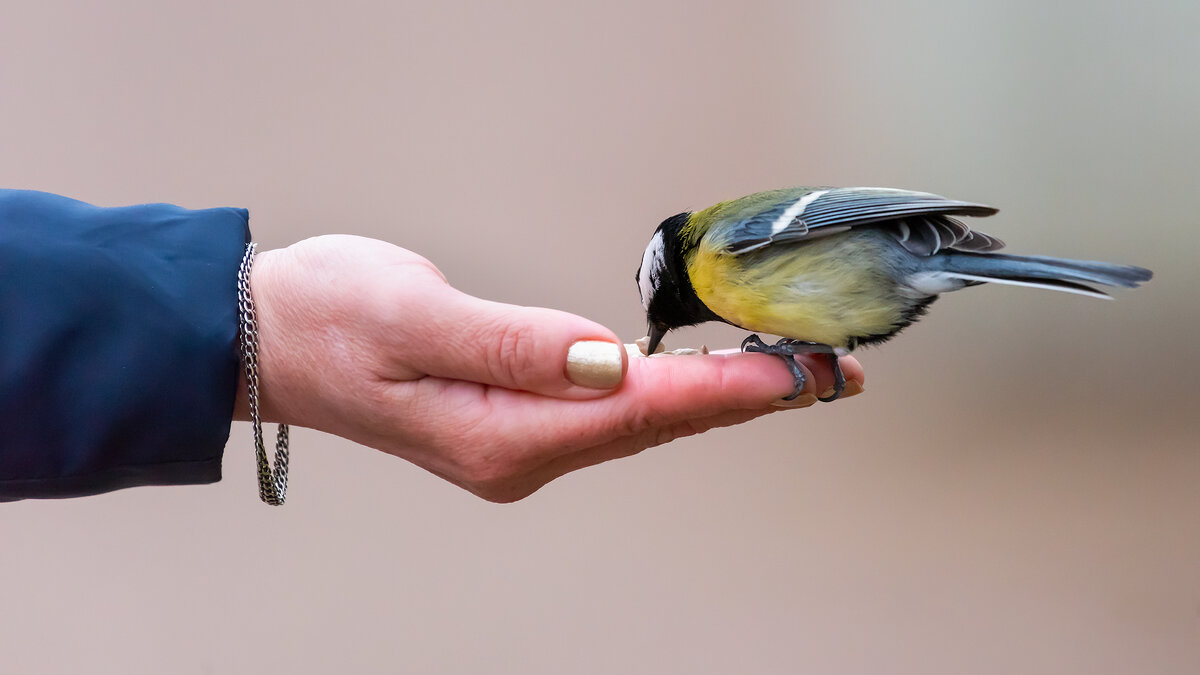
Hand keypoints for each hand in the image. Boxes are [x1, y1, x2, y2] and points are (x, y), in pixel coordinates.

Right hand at [234, 235, 863, 501]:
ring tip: (788, 376)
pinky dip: (664, 394)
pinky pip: (608, 415)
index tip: (791, 374)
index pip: (634, 413)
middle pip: (651, 428)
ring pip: (636, 425)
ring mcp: (516, 444)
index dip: (719, 391)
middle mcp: (516, 453)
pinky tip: (700, 381)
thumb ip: (515, 342)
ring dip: (712, 399)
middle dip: (742, 399)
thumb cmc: (328, 320)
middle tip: (826, 375)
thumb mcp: (414, 315)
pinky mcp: (513, 421)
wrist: (268, 336)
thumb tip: (602, 361)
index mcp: (498, 435)